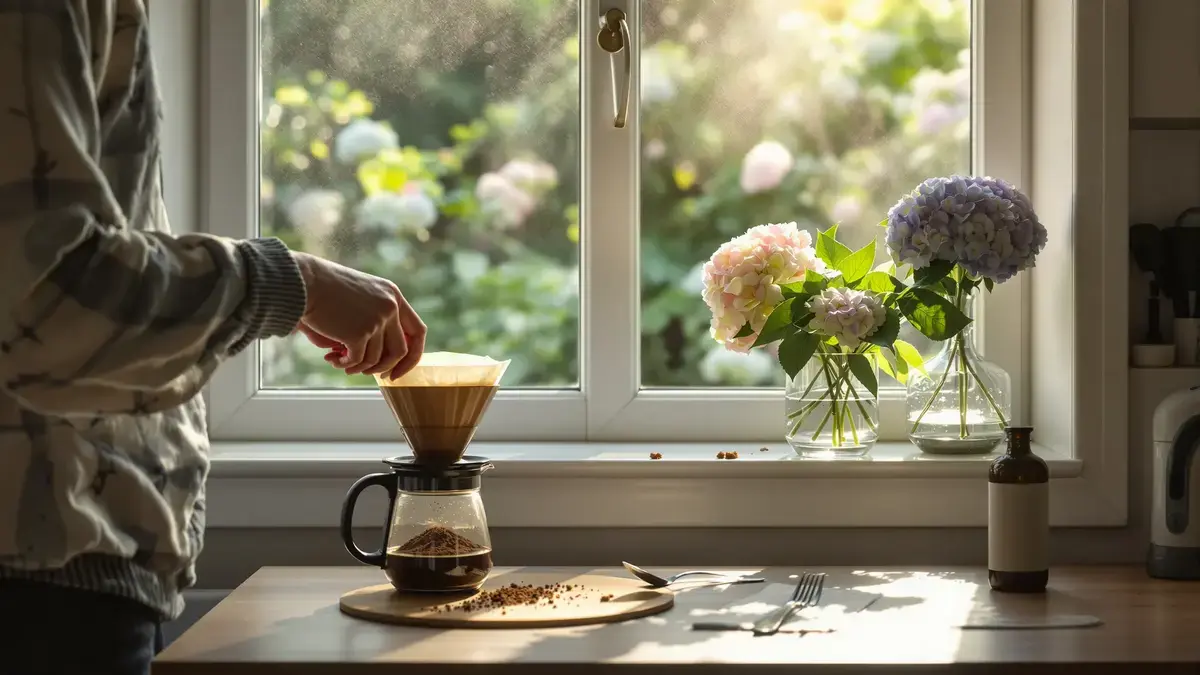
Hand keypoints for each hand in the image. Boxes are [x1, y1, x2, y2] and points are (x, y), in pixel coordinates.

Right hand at [292, 252, 426, 378]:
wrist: (305, 280)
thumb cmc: (326, 288)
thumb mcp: (363, 295)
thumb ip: (377, 317)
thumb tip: (385, 356)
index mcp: (393, 296)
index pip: (418, 331)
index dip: (413, 354)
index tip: (400, 368)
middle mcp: (390, 307)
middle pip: (401, 351)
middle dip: (388, 368)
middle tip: (374, 375)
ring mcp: (376, 320)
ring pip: (376, 359)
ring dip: (360, 367)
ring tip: (344, 364)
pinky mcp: (359, 333)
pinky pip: (357, 360)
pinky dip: (346, 364)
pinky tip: (334, 359)